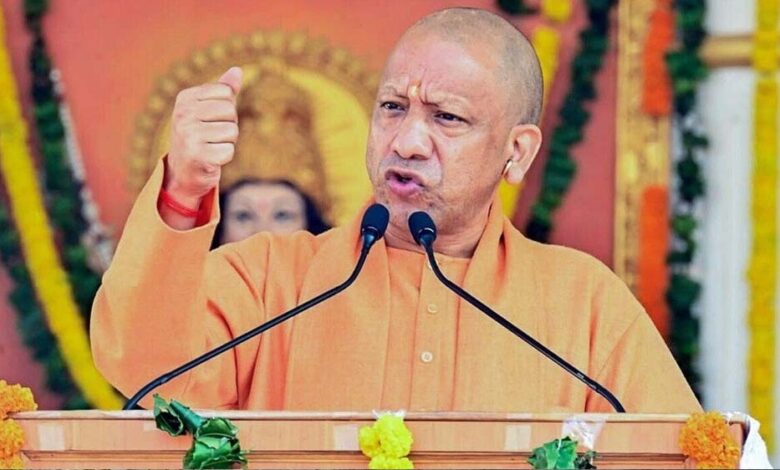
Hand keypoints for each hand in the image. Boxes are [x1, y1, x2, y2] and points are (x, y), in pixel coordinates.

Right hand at [165, 67, 242, 207]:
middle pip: (230, 111)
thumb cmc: (200, 135)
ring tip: (211, 146)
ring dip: (227, 142)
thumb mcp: (208, 109)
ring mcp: (188, 135)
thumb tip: (238, 70)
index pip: (226, 93)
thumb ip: (223, 90)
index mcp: (185, 98)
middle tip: (212, 135)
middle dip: (229, 125)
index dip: (227, 108)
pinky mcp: (197, 155)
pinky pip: (229, 151)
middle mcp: (182, 114)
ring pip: (232, 131)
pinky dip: (224, 157)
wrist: (183, 170)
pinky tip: (210, 159)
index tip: (212, 119)